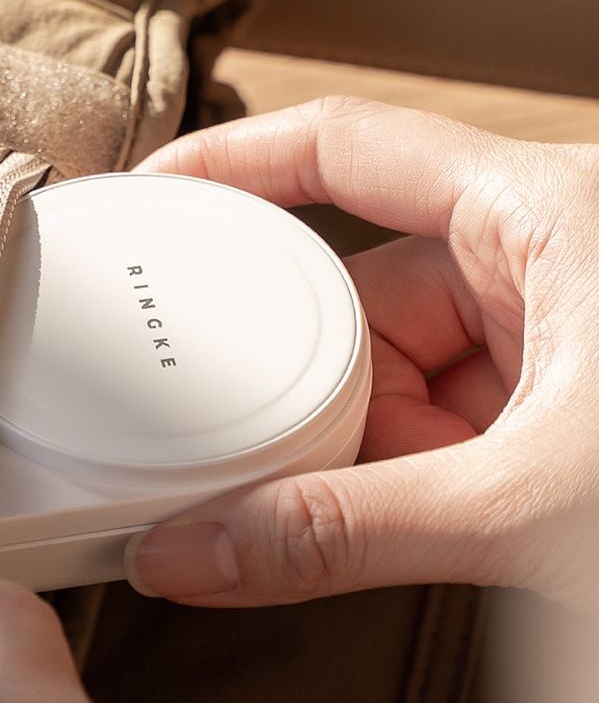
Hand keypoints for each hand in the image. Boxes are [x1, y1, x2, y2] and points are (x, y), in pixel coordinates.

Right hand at [125, 96, 598, 611]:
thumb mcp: (533, 504)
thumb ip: (347, 534)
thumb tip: (200, 553)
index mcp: (546, 214)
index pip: (348, 149)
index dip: (237, 159)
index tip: (157, 190)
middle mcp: (540, 258)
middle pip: (359, 290)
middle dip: (299, 378)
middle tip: (235, 439)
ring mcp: (544, 334)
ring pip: (393, 367)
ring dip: (352, 441)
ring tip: (325, 497)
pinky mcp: (547, 401)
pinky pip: (431, 414)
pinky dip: (397, 468)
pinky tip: (382, 511)